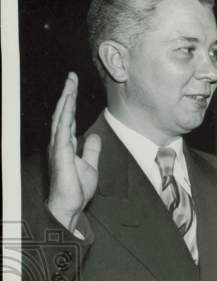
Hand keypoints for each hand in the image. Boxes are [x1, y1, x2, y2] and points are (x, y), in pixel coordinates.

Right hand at [47, 72, 100, 231]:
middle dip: (67, 93)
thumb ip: (91, 149)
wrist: (70, 204)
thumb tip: (93, 135)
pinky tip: (67, 104)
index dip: (71, 101)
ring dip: (66, 100)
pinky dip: (65, 115)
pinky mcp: (60, 153)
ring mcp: (58, 146)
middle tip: (72, 76)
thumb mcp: (90, 165)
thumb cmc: (76, 188)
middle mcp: (59, 141)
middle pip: (63, 112)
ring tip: (70, 84)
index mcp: (66, 143)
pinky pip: (62, 129)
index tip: (74, 85)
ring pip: (61, 117)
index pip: (68, 117)